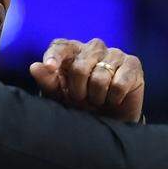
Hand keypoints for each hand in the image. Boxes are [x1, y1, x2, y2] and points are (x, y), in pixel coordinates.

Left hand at [29, 38, 144, 122]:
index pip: (60, 47)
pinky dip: (114, 98)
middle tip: (82, 99)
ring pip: (100, 77)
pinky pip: (119, 84)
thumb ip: (47, 81)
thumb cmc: (80, 104)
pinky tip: (114, 99)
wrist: (108, 121)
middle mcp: (93, 48)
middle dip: (78, 90)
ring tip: (98, 99)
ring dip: (97, 97)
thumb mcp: (60, 95)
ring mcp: (115, 54)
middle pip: (80, 67)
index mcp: (72, 51)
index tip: (50, 68)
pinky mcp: (132, 64)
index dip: (54, 56)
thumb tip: (35, 67)